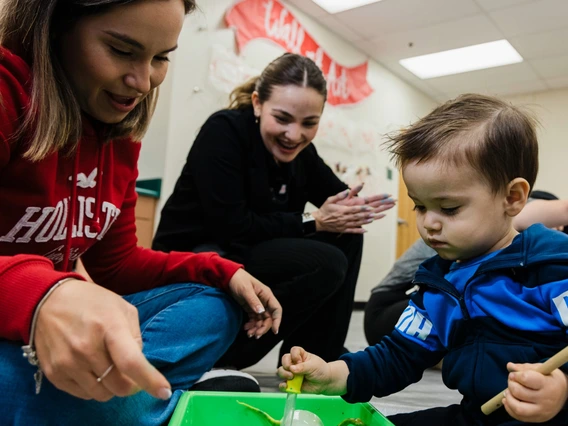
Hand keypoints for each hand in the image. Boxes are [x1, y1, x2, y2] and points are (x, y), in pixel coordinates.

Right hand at [35, 279, 170, 401]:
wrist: (48, 300)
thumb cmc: (92, 303)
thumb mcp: (122, 308)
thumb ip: (136, 336)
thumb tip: (139, 364)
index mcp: (109, 327)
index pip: (131, 362)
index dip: (150, 380)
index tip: (164, 392)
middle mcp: (86, 348)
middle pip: (119, 385)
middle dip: (131, 384)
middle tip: (129, 372)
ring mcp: (68, 362)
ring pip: (102, 394)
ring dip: (111, 386)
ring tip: (107, 366)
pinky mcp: (54, 373)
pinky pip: (83, 394)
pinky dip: (93, 387)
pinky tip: (91, 369)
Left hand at [228, 269, 281, 337]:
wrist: (228, 277)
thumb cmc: (239, 280)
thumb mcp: (246, 290)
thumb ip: (253, 301)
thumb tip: (261, 312)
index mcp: (267, 295)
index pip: (276, 310)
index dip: (277, 321)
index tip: (275, 331)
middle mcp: (264, 301)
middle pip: (269, 318)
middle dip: (263, 328)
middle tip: (256, 335)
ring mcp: (257, 305)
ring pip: (261, 320)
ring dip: (256, 328)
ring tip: (249, 334)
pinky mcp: (250, 308)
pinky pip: (254, 319)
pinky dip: (251, 325)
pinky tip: (246, 328)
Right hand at [277, 346, 348, 395]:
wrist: (325, 383)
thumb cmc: (320, 370)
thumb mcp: (313, 366)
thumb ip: (303, 367)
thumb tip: (292, 369)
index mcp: (301, 356)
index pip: (293, 351)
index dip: (294, 355)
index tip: (300, 361)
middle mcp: (294, 363)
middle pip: (284, 360)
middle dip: (286, 365)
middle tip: (293, 371)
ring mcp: (292, 373)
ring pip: (280, 371)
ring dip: (284, 374)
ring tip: (291, 378)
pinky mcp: (291, 383)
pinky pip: (283, 384)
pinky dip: (282, 385)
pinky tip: (287, 386)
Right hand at [312, 186, 395, 233]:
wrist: (318, 221)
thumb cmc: (325, 209)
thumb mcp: (329, 200)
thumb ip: (339, 196)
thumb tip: (347, 190)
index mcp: (341, 210)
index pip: (354, 209)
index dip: (362, 208)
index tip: (369, 207)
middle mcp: (344, 218)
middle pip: (358, 216)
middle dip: (368, 213)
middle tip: (376, 211)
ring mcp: (344, 225)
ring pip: (357, 223)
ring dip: (366, 221)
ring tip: (374, 218)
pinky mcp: (343, 229)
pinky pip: (352, 231)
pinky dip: (359, 231)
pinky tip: (366, 230)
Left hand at [503, 362, 567, 422]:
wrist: (564, 392)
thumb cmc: (548, 378)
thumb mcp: (540, 368)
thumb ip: (523, 367)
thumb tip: (509, 366)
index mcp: (546, 384)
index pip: (525, 378)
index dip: (516, 375)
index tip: (514, 374)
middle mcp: (545, 399)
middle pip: (519, 392)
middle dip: (510, 385)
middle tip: (511, 381)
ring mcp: (542, 411)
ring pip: (518, 408)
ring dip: (509, 398)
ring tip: (509, 391)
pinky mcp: (538, 418)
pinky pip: (518, 416)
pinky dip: (509, 407)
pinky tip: (509, 399)